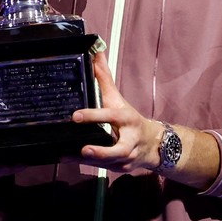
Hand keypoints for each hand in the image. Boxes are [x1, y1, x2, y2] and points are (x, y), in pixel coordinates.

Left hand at [67, 46, 161, 172]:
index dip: (94, 116)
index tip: (76, 116)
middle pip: (119, 149)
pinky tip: (68, 158)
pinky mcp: (120, 168)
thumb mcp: (118, 99)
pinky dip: (86, 164)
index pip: (111, 116)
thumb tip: (96, 52)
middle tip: (84, 148)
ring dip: (89, 160)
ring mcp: (126, 157)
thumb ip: (104, 78)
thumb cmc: (129, 119)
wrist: (153, 144)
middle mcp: (129, 140)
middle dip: (102, 151)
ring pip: (109, 162)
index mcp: (127, 119)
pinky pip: (102, 168)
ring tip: (68, 155)